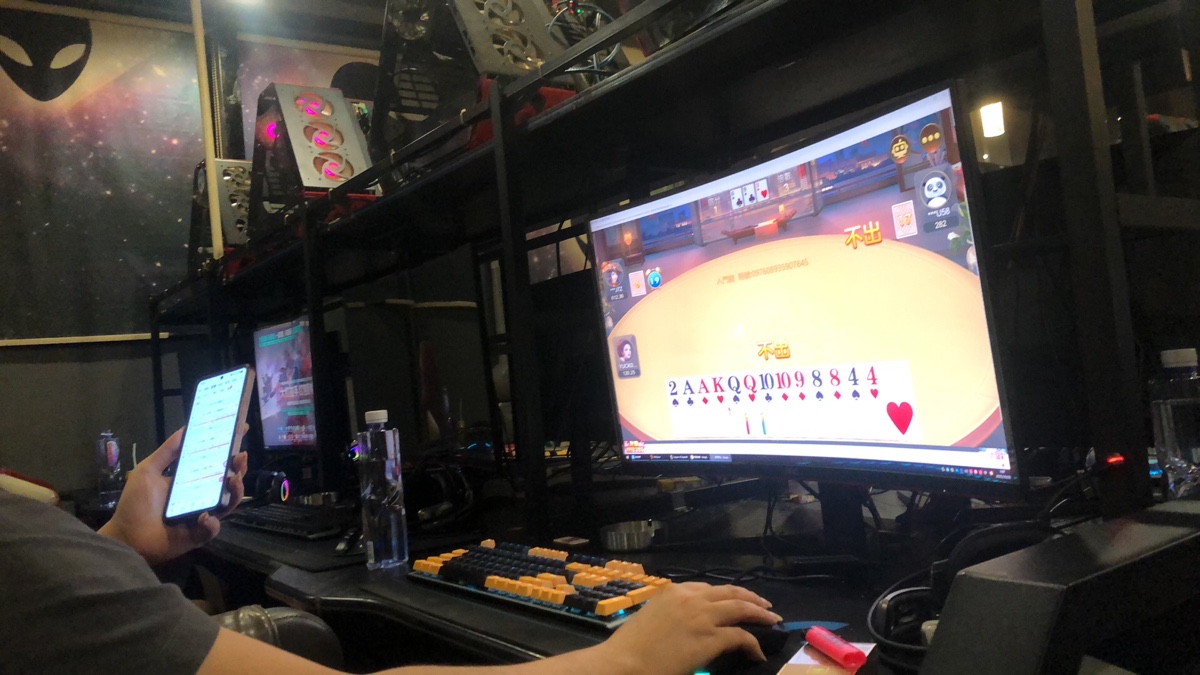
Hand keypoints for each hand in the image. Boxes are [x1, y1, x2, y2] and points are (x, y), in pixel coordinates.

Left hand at [99, 426, 248, 565]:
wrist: (126, 536)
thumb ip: (167, 451)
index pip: (214, 462)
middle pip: (227, 481)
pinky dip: (211, 523)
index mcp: (190, 480)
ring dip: (235, 491)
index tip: (241, 430)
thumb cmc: (136, 503)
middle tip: (241, 456)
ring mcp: (202, 514)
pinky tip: (204, 517)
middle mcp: (201, 495)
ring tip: (234, 480)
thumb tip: (186, 427)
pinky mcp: (200, 534)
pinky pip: (213, 528)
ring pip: (228, 503)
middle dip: (239, 467)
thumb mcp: (147, 470)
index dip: (228, 448)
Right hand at [596, 582, 781, 674]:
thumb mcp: (651, 618)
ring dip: (760, 613)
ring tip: (772, 620)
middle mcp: (691, 598)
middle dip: (750, 597)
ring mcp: (703, 617)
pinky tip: (757, 652)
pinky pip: (741, 636)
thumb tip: (685, 625)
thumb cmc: (630, 647)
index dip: (726, 595)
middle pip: (730, 592)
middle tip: (764, 605)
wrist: (624, 664)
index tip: (735, 600)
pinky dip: (753, 643)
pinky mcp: (711, 638)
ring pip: (741, 608)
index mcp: (673, 591)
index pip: (708, 588)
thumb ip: (671, 614)